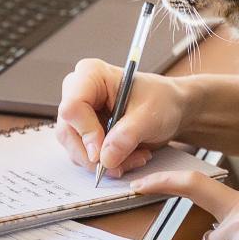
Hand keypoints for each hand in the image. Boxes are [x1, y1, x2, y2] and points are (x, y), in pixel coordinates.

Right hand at [55, 58, 186, 176]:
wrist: (170, 109)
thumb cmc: (161, 100)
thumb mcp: (150, 116)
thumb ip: (127, 136)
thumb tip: (105, 158)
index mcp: (91, 75)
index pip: (72, 106)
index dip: (86, 132)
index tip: (102, 153)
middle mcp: (78, 92)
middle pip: (68, 131)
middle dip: (95, 155)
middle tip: (120, 164)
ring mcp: (79, 114)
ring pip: (74, 147)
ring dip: (104, 161)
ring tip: (134, 156)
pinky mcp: (84, 132)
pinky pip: (84, 155)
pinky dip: (106, 163)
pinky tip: (128, 156)